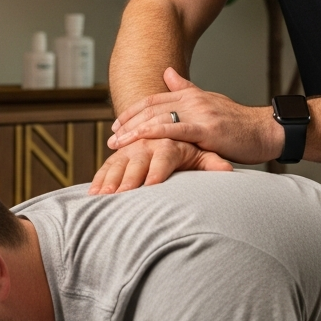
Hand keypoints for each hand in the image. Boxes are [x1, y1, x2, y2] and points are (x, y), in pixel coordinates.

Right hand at [88, 136, 232, 194]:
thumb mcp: (202, 153)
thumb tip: (228, 169)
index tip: (152, 185)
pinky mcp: (120, 154)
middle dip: (130, 177)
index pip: (164, 157)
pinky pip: (108, 165)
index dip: (157, 171)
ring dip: (110, 178)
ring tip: (102, 196)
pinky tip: (92, 194)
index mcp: (170, 142)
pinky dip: (99, 178)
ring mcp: (132, 148)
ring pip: (118, 162)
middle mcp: (149, 143)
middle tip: (123, 194)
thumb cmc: (189, 145)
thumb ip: (212, 162)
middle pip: (138, 160)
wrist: (167, 123)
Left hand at [109, 67, 283, 164]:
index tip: (117, 125)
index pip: (154, 100)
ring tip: (119, 143)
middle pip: (151, 108)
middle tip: (111, 137)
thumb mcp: (210, 102)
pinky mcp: (207, 130)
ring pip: (159, 118)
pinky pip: (176, 130)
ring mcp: (200, 113)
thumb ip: (186, 88)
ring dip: (135, 131)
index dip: (133, 112)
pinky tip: (141, 138)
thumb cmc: (239, 123)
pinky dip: (155, 133)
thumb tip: (167, 72)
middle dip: (128, 123)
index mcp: (192, 95)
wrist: (266, 131)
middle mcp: (193, 100)